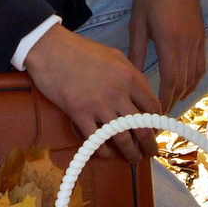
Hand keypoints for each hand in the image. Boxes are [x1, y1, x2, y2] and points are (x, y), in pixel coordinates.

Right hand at [22, 23, 160, 160]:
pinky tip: (107, 154)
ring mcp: (98, 105)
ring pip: (122, 138)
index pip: (153, 107)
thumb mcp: (115, 56)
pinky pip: (96, 141)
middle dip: (149, 145)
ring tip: (133, 158)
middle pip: (142, 128)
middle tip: (151, 153)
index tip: (154, 130)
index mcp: (130, 77)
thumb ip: (131, 74)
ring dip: (130, 153)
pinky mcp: (79, 114)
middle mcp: (118, 93)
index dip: (157, 123)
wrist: (50, 49)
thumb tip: (143, 94)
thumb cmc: (82, 50)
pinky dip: (104, 151)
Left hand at [126, 0, 206, 111]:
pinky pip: (201, 64)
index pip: (171, 79)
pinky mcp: (201, 36)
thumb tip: (131, 75)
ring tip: (171, 105)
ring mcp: (197, 40)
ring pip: (194, 75)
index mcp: (169, 40)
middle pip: (183, 82)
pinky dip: (194, 79)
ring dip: (184, 93)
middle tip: (160, 116)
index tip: (156, 112)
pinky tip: (185, 87)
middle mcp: (187, 43)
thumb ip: (136, 50)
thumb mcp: (137, 22)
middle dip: (172, 102)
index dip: (165, 99)